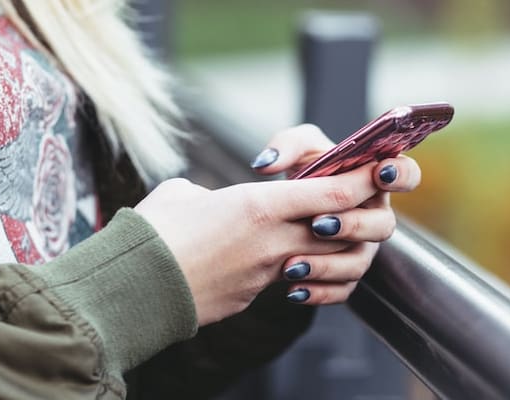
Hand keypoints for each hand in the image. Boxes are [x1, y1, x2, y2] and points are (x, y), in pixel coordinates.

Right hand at [134, 163, 389, 326]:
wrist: (134, 289)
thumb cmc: (152, 233)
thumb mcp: (183, 194)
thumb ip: (211, 193)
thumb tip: (210, 202)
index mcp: (259, 206)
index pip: (334, 192)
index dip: (362, 180)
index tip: (375, 169)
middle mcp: (273, 241)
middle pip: (342, 228)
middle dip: (356, 215)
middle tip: (354, 202)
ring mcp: (267, 274)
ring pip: (325, 260)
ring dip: (333, 248)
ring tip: (322, 236)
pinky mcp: (254, 297)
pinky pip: (295, 283)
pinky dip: (302, 274)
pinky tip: (290, 267)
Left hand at [249, 124, 421, 304]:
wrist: (284, 211)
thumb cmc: (303, 171)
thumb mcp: (296, 150)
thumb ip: (286, 145)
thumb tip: (267, 164)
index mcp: (374, 180)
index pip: (406, 175)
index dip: (400, 174)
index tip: (379, 173)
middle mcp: (374, 216)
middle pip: (383, 225)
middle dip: (353, 225)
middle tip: (318, 223)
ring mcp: (363, 248)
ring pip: (359, 263)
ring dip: (327, 264)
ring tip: (292, 264)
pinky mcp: (345, 275)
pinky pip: (341, 290)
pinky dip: (317, 292)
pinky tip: (293, 289)